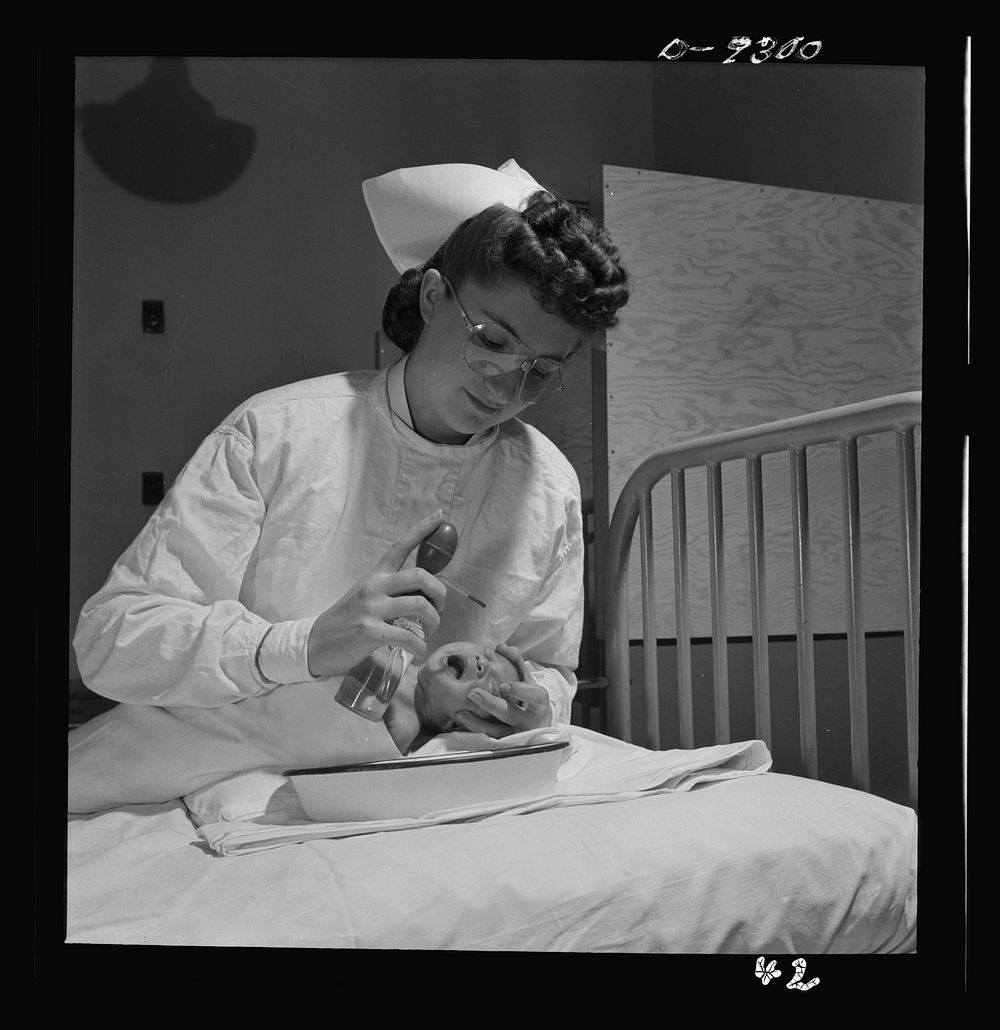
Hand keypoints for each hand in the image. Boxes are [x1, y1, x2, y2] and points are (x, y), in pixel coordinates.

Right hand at [306, 512, 448, 677]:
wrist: (316, 643)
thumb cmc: (346, 620)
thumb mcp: (366, 596)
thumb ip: (391, 591)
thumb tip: (423, 594)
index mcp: (375, 575)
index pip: (400, 546)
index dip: (422, 529)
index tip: (440, 516)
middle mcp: (375, 586)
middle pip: (421, 577)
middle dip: (440, 593)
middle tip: (439, 609)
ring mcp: (372, 608)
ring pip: (420, 605)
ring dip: (434, 621)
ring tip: (428, 632)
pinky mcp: (371, 632)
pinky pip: (409, 637)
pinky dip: (420, 646)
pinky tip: (417, 650)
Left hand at [455, 643, 552, 737]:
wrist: (539, 726)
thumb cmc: (531, 699)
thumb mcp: (528, 680)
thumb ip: (516, 661)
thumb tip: (501, 646)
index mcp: (540, 703)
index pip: (534, 696)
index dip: (519, 690)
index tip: (503, 685)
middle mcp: (530, 721)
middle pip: (511, 714)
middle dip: (491, 705)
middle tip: (473, 694)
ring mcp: (518, 735)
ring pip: (498, 731)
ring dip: (478, 722)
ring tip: (461, 711)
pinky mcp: (506, 744)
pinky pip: (489, 739)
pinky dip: (475, 730)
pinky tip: (463, 719)